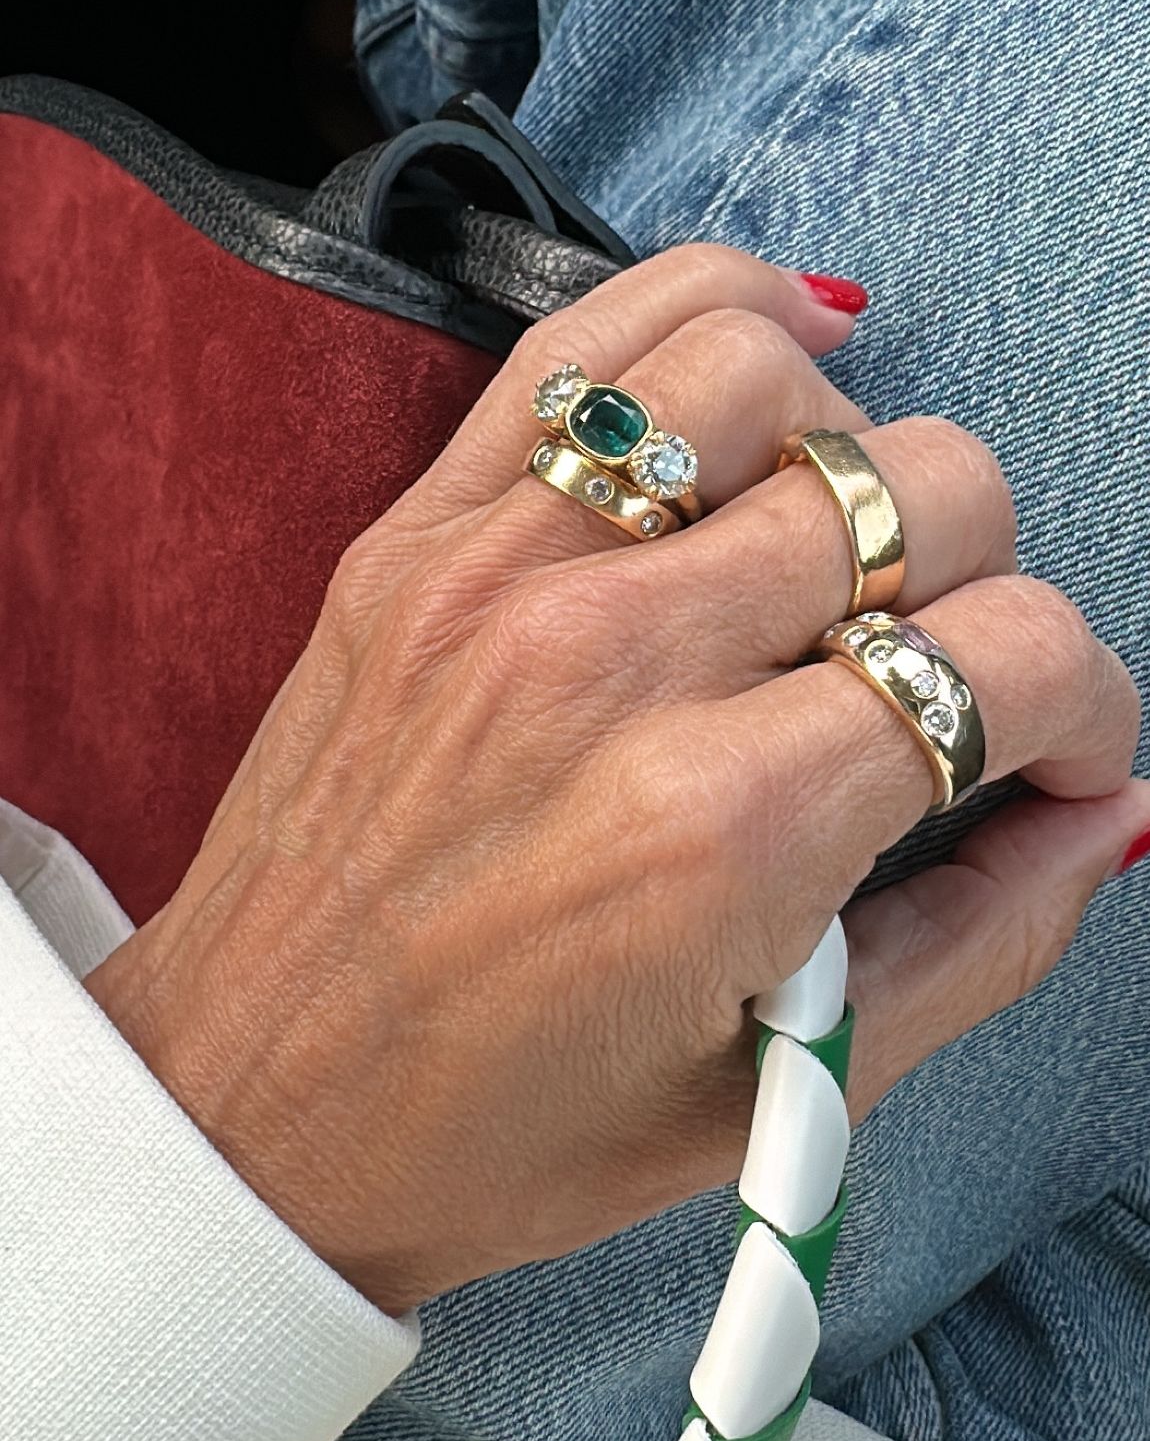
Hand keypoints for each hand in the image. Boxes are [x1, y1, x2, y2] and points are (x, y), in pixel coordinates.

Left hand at [86, 246, 1145, 1315]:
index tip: (1057, 746)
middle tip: (944, 663)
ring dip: (857, 446)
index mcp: (720, 830)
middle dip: (991, 577)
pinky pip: (585, 343)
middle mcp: (613, 666)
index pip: (1008, 656)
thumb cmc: (502, 1125)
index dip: (1084, 703)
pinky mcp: (417, 533)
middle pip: (920, 492)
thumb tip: (1103, 811)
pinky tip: (769, 365)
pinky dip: (706, 315)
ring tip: (844, 541)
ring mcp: (500, 574)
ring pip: (765, 372)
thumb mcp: (775, 1092)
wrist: (253, 1102)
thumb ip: (980, 943)